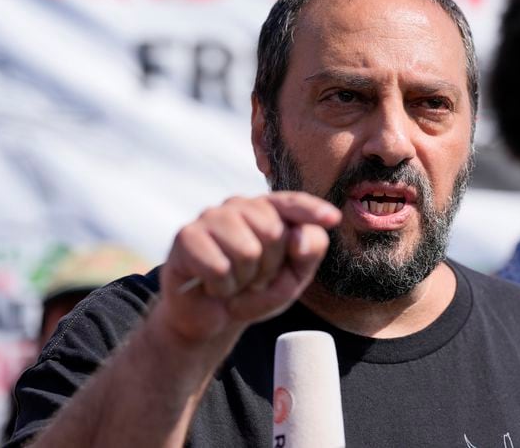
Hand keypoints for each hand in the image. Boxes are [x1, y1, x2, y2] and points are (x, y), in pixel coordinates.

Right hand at [156, 192, 340, 344]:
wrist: (211, 318)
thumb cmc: (254, 290)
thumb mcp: (293, 277)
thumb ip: (308, 253)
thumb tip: (299, 237)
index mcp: (267, 210)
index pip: (292, 202)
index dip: (312, 210)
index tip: (333, 219)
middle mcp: (238, 206)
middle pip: (272, 231)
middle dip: (269, 267)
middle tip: (254, 279)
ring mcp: (210, 217)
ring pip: (246, 250)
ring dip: (244, 280)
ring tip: (234, 282)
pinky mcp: (186, 236)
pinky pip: (218, 267)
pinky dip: (222, 288)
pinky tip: (213, 286)